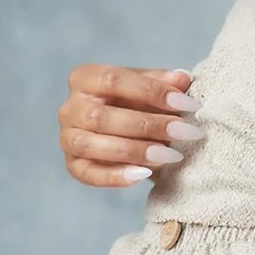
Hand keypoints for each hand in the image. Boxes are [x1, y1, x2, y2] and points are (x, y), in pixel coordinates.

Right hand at [59, 64, 201, 186]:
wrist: (124, 126)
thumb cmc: (135, 99)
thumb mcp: (149, 85)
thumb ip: (163, 81)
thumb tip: (182, 78)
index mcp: (84, 78)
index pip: (115, 80)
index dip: (153, 91)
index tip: (188, 104)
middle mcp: (70, 108)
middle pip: (102, 116)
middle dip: (149, 125)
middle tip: (186, 132)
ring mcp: (67, 137)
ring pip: (92, 145)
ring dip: (135, 151)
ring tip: (170, 155)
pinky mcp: (73, 164)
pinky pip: (88, 173)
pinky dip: (115, 176)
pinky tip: (144, 174)